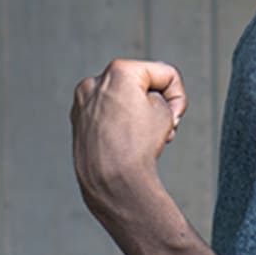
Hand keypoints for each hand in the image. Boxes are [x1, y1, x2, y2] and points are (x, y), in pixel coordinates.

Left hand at [70, 59, 187, 215]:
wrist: (111, 183)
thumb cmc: (138, 146)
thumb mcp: (165, 112)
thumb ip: (157, 94)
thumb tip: (141, 99)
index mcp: (118, 71)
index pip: (165, 74)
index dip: (178, 97)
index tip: (175, 120)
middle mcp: (95, 82)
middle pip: (141, 85)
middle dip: (155, 105)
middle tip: (161, 130)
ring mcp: (82, 102)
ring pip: (122, 100)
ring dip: (137, 115)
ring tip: (142, 139)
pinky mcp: (77, 121)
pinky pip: (106, 115)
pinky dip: (118, 124)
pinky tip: (124, 143)